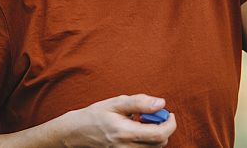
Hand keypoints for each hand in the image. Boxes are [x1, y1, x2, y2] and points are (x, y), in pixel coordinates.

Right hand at [59, 94, 175, 146]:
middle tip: (153, 116)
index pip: (159, 135)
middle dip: (163, 128)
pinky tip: (137, 132)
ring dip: (155, 135)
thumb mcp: (116, 103)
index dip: (170, 124)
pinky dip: (147, 142)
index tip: (170, 114)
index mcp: (125, 133)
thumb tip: (161, 103)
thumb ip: (140, 103)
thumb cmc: (95, 115)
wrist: (76, 133)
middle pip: (159, 144)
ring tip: (141, 123)